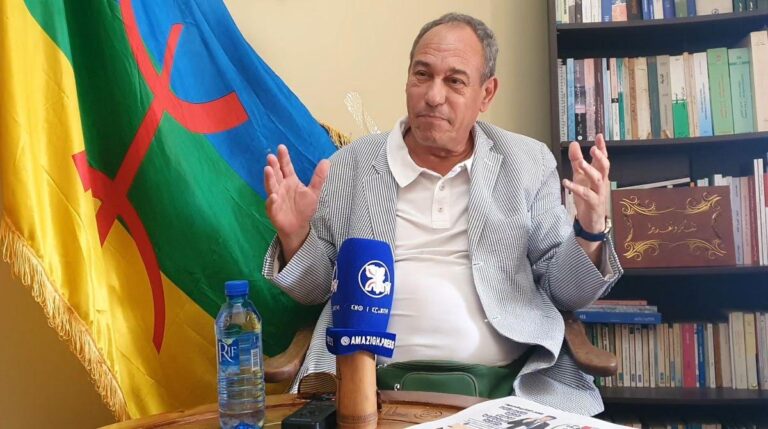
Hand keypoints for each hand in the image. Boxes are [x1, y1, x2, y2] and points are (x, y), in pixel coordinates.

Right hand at [264, 144, 329, 261]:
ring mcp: (275, 197)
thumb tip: (326, 161)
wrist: (298, 226)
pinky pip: (271, 204)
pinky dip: (271, 200)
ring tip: (267, 169)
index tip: (281, 147)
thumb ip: (318, 177)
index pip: (286, 167)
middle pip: (276, 174)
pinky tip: (273, 196)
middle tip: (271, 156)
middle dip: (273, 166)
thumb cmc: (304, 208)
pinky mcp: (273, 210)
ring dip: (269, 178)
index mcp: (290, 181)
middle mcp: (281, 187)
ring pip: (271, 186)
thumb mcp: (313, 192)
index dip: (283, 158)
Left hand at [562, 133, 609, 233]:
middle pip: (604, 167)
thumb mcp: (580, 176)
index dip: (602, 147)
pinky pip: (586, 194)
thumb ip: (577, 161)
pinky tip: (566, 183)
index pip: (603, 158)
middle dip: (600, 157)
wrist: (592, 221)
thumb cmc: (587, 196)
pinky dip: (576, 188)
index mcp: (599, 174)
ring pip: (597, 179)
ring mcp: (599, 193)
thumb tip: (574, 144)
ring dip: (589, 170)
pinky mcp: (593, 203)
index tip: (598, 136)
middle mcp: (601, 182)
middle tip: (593, 148)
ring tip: (580, 163)